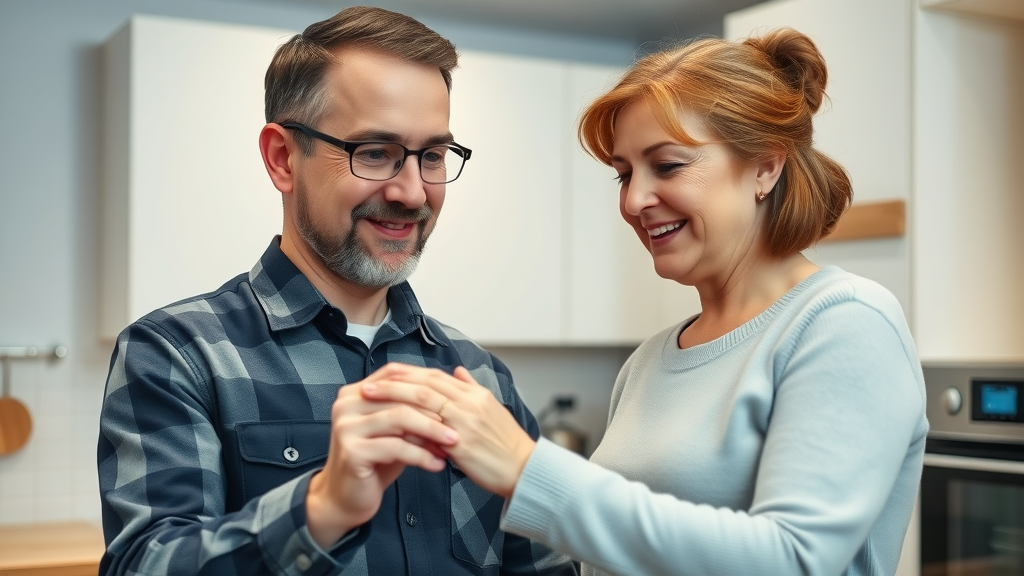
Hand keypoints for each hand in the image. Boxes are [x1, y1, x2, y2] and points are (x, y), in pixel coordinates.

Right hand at [306, 364, 459, 547]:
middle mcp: (347, 404)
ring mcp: (346, 427)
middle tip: (459, 425)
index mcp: (356, 392)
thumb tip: (449, 400)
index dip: (426, 387)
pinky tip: (437, 464)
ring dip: (431, 431)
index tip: (453, 400)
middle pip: (401, 398)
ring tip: (452, 444)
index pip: (395, 376)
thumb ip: (412, 412)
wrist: (346, 497)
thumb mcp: (395, 432)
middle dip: (434, 412)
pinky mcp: (352, 451)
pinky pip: (395, 447)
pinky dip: (421, 455)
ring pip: (400, 419)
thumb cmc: (375, 462)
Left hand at [360, 363, 535, 498]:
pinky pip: (428, 429)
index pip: (435, 375)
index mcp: (475, 393)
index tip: (384, 374)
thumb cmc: (506, 444)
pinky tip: (388, 426)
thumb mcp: (492, 409)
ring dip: (393, 396)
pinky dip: (406, 424)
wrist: (524, 470)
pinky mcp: (462, 444)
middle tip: (368, 383)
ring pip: (423, 399)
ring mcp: (465, 421)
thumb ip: (472, 389)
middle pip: (425, 382)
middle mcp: (470, 402)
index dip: (407, 373)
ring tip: (370, 398)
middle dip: (394, 381)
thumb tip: (458, 371)